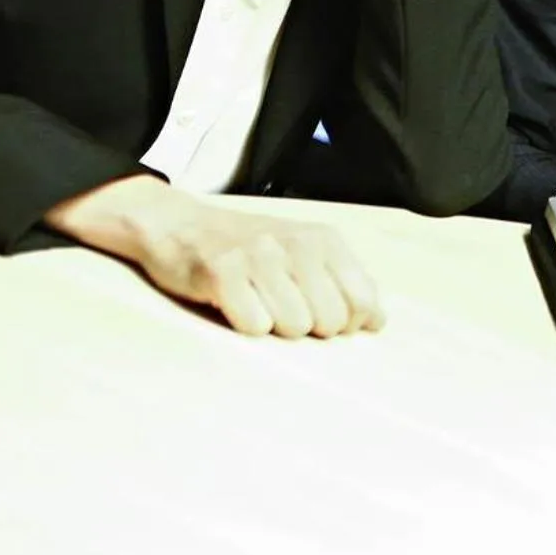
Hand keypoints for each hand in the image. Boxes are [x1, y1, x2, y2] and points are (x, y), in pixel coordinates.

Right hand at [45, 175, 385, 337]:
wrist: (178, 224)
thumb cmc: (249, 248)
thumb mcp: (304, 254)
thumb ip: (342, 283)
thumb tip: (377, 323)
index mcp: (325, 240)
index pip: (363, 301)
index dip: (346, 324)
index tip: (320, 318)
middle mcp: (298, 244)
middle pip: (331, 321)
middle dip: (310, 330)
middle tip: (282, 310)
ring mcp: (260, 255)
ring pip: (294, 327)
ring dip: (274, 328)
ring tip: (256, 303)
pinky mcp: (222, 271)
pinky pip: (254, 325)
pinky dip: (244, 325)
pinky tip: (232, 304)